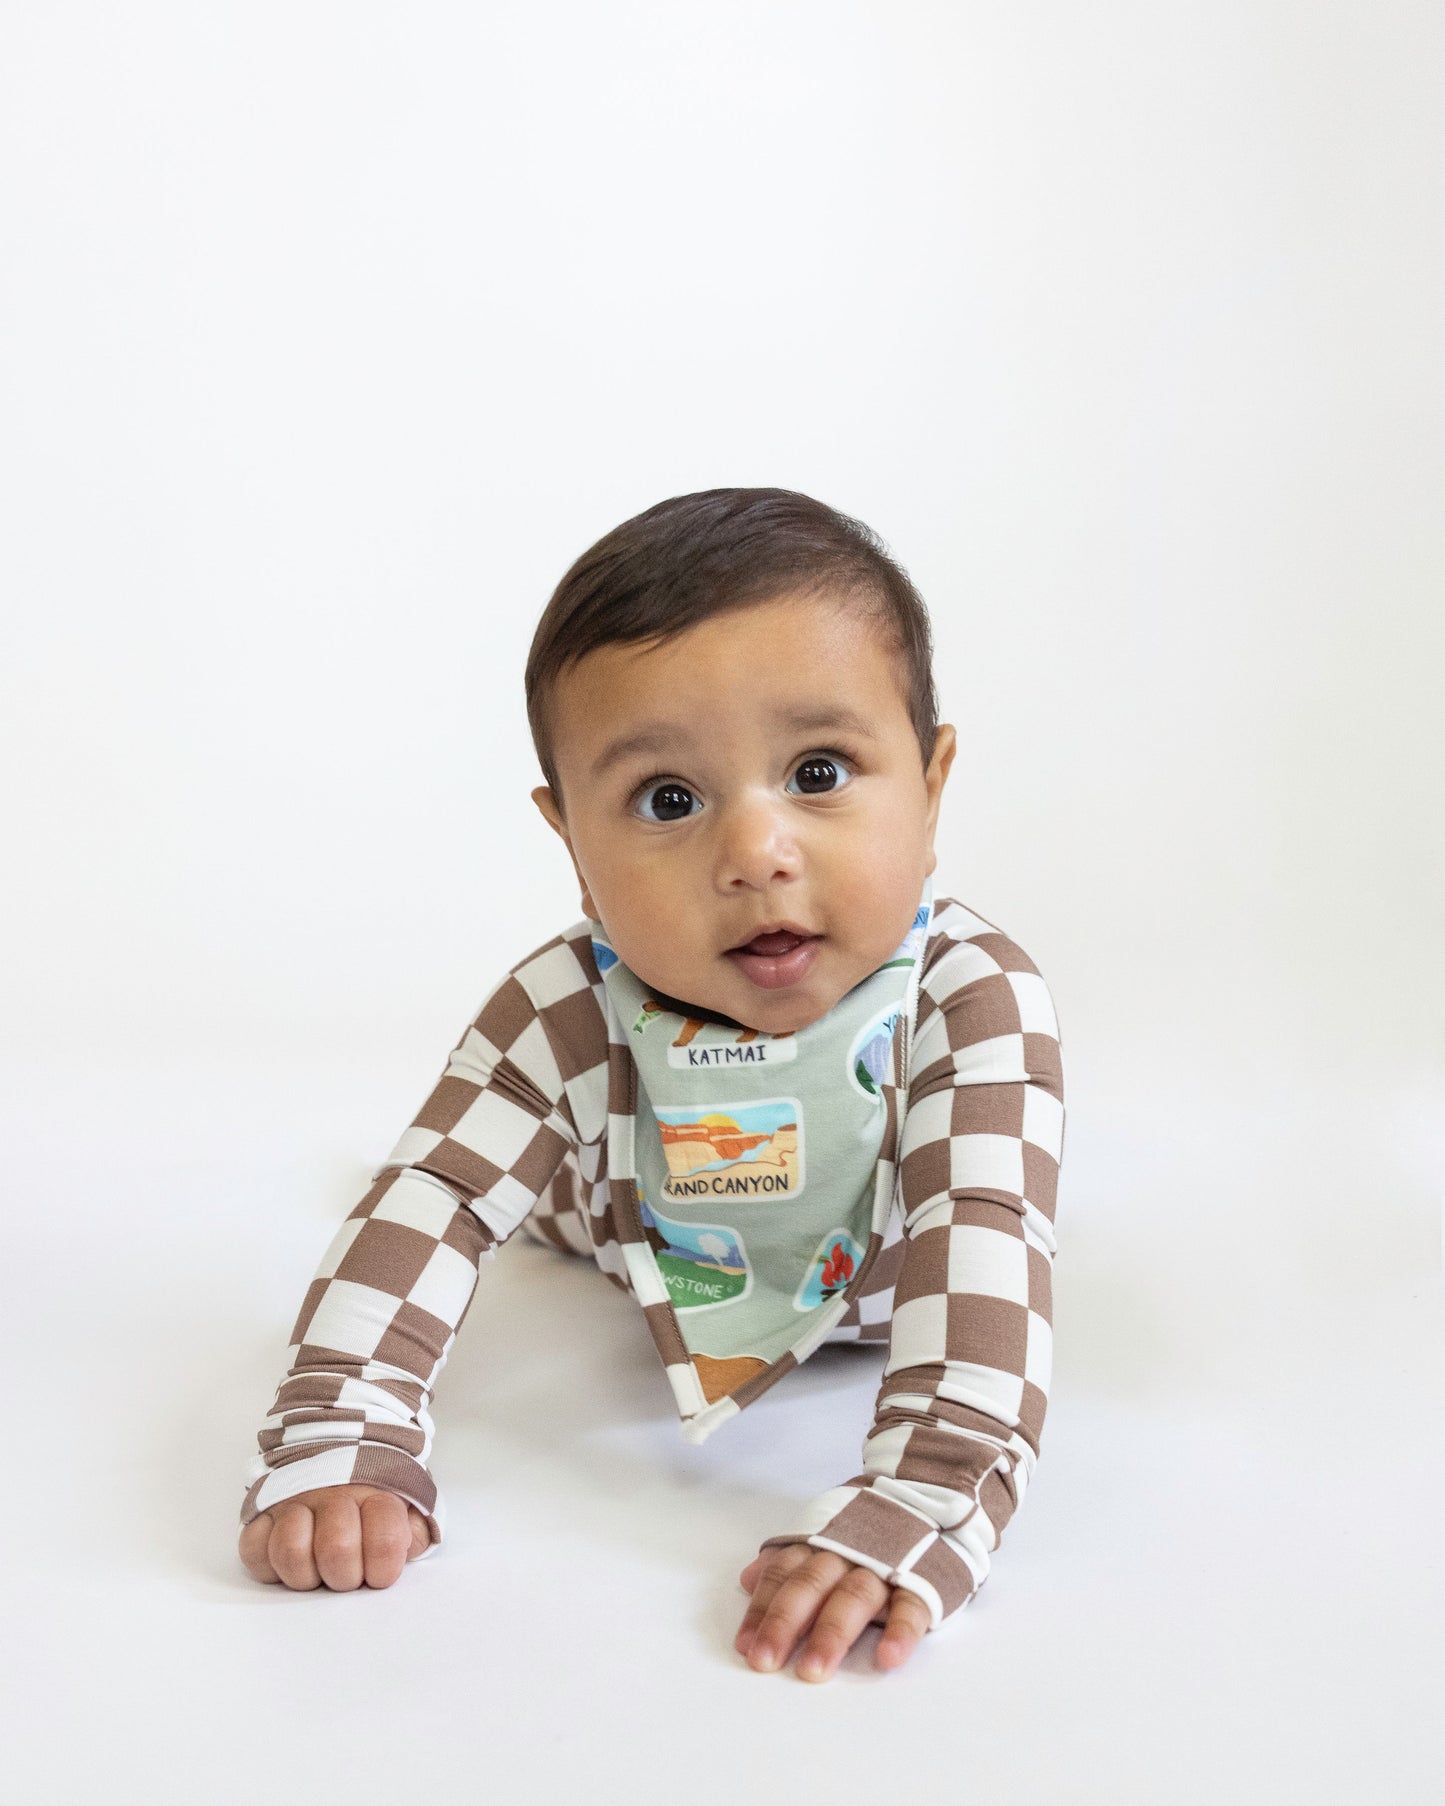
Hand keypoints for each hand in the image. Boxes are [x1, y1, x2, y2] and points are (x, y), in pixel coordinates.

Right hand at [238, 1484, 431, 1590]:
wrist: (336, 1439)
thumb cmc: (374, 1485)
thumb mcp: (409, 1501)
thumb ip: (417, 1529)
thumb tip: (407, 1548)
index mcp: (376, 1493)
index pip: (385, 1543)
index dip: (383, 1570)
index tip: (380, 1570)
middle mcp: (332, 1494)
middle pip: (336, 1551)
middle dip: (345, 1576)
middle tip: (348, 1570)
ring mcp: (293, 1500)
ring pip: (290, 1552)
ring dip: (305, 1572)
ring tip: (317, 1565)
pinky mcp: (260, 1510)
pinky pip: (253, 1547)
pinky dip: (267, 1561)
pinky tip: (289, 1554)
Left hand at [735, 1543, 929, 1681]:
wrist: (929, 1498)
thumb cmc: (864, 1532)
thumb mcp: (821, 1536)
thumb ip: (785, 1560)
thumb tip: (745, 1581)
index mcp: (820, 1543)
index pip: (783, 1574)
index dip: (762, 1608)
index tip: (745, 1646)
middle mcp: (847, 1552)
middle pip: (811, 1585)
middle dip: (786, 1623)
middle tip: (766, 1662)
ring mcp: (886, 1564)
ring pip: (854, 1597)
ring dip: (833, 1634)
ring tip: (815, 1670)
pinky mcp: (923, 1580)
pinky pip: (911, 1605)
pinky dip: (901, 1631)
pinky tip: (889, 1657)